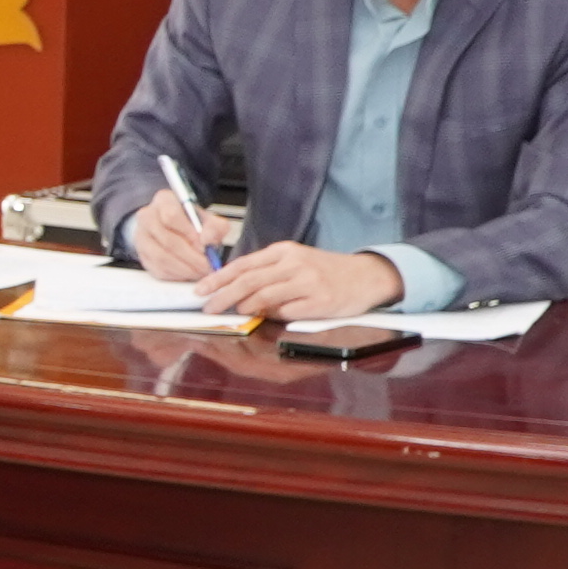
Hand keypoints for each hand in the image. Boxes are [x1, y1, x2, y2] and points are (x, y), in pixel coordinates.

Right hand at [123, 191, 220, 287]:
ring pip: (161, 257)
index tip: (204, 247)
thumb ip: (214, 227)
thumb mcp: (207, 219)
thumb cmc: (191, 223)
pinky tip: (189, 273)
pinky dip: (176, 275)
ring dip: (184, 268)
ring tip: (200, 271)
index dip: (189, 234)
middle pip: (167, 240)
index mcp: (164, 201)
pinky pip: (157, 269)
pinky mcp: (142, 256)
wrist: (175, 229)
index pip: (171, 216)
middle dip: (191, 257)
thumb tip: (207, 240)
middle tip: (207, 266)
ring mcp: (141, 237)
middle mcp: (147, 217)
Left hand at [208, 240, 403, 324]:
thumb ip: (267, 273)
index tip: (201, 289)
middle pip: (249, 281)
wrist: (366, 276)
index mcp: (284, 251)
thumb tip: (235, 290)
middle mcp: (294, 263)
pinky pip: (288, 312)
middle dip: (223, 296)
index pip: (243, 264)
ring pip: (265, 296)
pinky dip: (274, 316)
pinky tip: (269, 317)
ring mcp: (308, 282)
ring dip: (246, 307)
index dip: (218, 278)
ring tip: (237, 313)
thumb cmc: (326, 270)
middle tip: (208, 307)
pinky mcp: (320, 301)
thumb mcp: (295, 262)